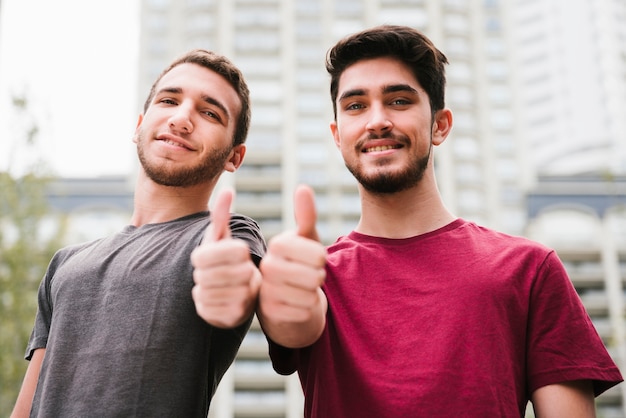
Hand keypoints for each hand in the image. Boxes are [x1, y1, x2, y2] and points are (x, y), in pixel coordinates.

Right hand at [191, 187, 260, 327]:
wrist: (226, 290)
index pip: (213, 252)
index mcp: (200, 256)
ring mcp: (201, 297)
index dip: (233, 252)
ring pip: (226, 294)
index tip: (244, 252)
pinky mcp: (209, 315)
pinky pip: (227, 312)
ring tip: (249, 284)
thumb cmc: (228, 258)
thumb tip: (227, 190)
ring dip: (243, 289)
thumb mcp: (224, 237)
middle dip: (241, 272)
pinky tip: (245, 299)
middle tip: (250, 271)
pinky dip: (240, 306)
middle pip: (222, 275)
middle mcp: (197, 277)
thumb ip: (223, 216)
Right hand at [258, 185, 326, 346]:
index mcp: (277, 245)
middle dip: (318, 278)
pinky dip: (306, 310)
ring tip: (305, 290)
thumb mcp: (306, 238)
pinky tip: (298, 305)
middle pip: (315, 276)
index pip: (318, 254)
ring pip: (309, 295)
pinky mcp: (270, 312)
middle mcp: (267, 266)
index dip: (322, 258)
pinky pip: (302, 312)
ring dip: (313, 294)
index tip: (316, 259)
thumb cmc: (300, 262)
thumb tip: (303, 188)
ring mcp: (266, 290)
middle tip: (312, 277)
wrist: (286, 297)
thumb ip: (306, 216)